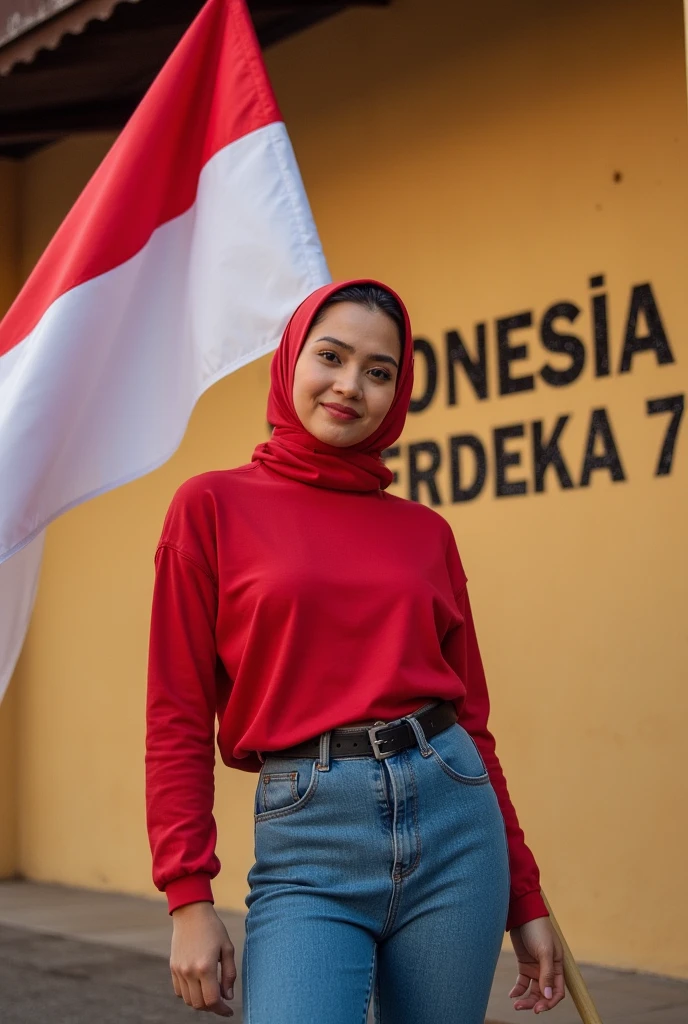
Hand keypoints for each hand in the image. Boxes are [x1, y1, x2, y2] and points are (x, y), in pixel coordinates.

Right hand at [170, 901, 235, 1015]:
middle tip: (221, 1001)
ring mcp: (179, 971)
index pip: (212, 1000)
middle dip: (212, 1007)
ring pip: (188, 1000)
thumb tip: (228, 997)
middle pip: (199, 1004)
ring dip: (200, 1002)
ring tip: (210, 993)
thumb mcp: (227, 948)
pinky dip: (189, 994)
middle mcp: (190, 972)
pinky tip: (198, 986)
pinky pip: (179, 991)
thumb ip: (229, 974)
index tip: (229, 1011)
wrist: (191, 913)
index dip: (222, 1010)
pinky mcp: (173, 968)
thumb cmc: (213, 928)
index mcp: (206, 967)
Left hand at [509, 916, 564, 1012]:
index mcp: (557, 967)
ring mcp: (535, 968)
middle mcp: (547, 970)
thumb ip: (546, 973)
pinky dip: (518, 990)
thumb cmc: (538, 929)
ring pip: (533, 990)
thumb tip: (549, 996)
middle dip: (535, 1002)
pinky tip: (512, 995)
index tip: (539, 1008)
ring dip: (526, 999)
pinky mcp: (524, 964)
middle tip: (523, 1007)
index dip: (550, 1002)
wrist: (522, 913)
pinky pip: (522, 982)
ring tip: (516, 1005)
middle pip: (544, 994)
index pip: (557, 991)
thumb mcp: (544, 951)